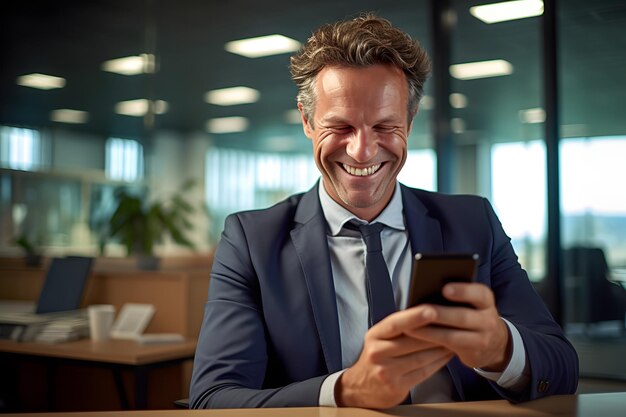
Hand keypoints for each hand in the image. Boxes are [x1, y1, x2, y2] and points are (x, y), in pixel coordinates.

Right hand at [336, 307, 452, 408]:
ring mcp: (386, 371)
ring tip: (455, 339)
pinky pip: (423, 372)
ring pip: (420, 357)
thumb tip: (426, 312)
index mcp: (374, 335)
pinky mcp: (397, 386)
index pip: (395, 323)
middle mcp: (377, 353)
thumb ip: (398, 328)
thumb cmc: (376, 357)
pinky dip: (438, 362)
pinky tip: (447, 355)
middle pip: (411, 341)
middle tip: (454, 324)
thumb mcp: (379, 338)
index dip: (414, 317)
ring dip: (441, 348)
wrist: (360, 388)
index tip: (432, 310)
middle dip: (435, 333)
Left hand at [406, 282, 511, 370]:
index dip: (463, 291)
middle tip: (421, 310)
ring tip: (409, 327)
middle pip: (463, 316)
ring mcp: (482, 339)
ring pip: (453, 336)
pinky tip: (417, 337)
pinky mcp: (472, 354)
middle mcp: (488, 320)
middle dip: (440, 314)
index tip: (444, 289)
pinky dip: (432, 341)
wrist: (495, 345)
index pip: (480, 294)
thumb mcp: (473, 304)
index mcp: (486, 301)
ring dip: (430, 331)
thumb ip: (458, 296)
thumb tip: (426, 287)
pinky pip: (449, 347)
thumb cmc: (473, 316)